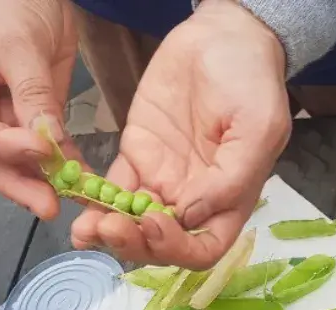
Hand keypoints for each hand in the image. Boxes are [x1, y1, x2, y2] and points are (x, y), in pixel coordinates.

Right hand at [0, 0, 79, 219]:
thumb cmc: (11, 2)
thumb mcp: (19, 44)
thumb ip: (31, 93)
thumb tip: (46, 141)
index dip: (4, 147)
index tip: (40, 152)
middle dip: (20, 183)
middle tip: (48, 205)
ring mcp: (1, 119)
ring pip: (17, 163)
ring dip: (44, 182)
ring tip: (70, 199)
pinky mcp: (31, 120)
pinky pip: (45, 150)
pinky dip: (64, 166)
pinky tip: (82, 183)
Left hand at [70, 0, 290, 268]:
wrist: (222, 34)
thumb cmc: (252, 80)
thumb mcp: (258, 127)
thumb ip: (230, 179)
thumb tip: (190, 215)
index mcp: (228, 200)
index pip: (203, 248)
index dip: (176, 248)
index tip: (153, 225)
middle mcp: (193, 199)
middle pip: (160, 242)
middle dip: (133, 243)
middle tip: (108, 227)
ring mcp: (162, 179)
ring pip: (130, 222)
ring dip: (107, 232)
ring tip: (84, 229)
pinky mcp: (137, 156)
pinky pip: (111, 189)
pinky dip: (93, 202)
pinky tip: (78, 206)